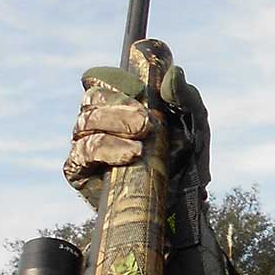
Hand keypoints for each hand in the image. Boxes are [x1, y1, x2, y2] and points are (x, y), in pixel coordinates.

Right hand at [63, 53, 208, 205]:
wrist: (182, 203)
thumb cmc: (186, 159)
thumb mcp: (195, 126)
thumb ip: (186, 98)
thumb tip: (174, 72)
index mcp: (121, 103)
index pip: (102, 79)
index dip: (113, 77)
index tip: (138, 86)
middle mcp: (99, 121)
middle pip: (92, 99)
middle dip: (119, 106)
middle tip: (147, 121)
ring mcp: (86, 144)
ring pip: (85, 123)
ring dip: (114, 127)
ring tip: (142, 143)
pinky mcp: (79, 170)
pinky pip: (81, 154)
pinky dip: (107, 150)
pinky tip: (130, 155)